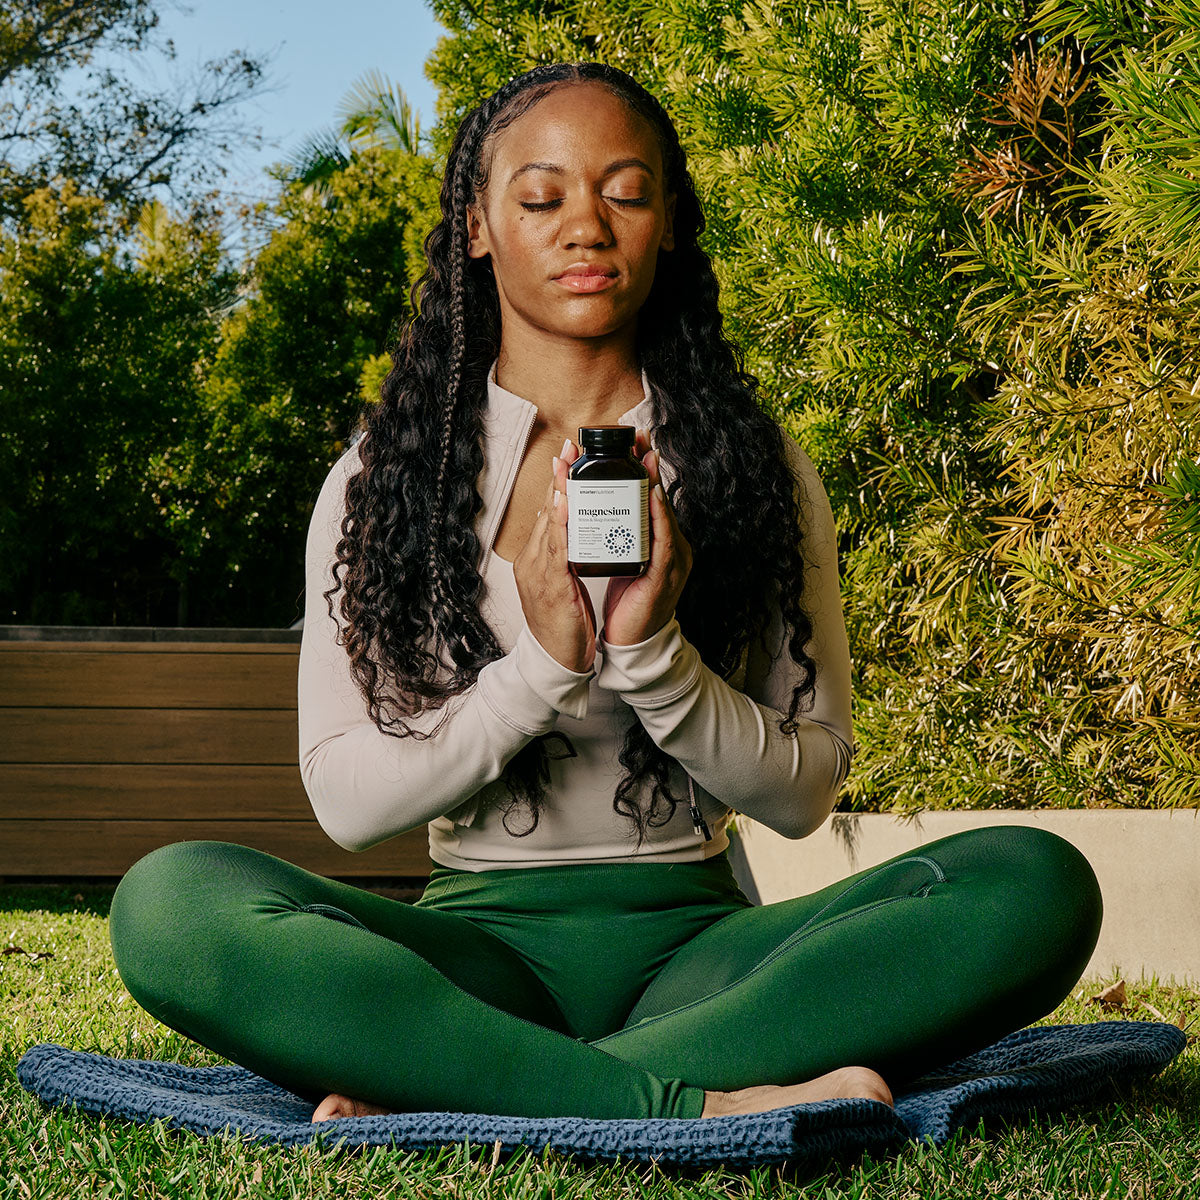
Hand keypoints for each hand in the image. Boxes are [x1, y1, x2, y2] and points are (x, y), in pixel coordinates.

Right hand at [512, 447, 597, 672]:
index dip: (559, 479)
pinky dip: (561, 524)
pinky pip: (556, 550)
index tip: (569, 451)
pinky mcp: (550, 586)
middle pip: (547, 509)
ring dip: (561, 490)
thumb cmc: (563, 623)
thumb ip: (567, 554)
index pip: (549, 510)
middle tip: (572, 444)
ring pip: (549, 523)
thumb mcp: (563, 581)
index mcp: (537, 557)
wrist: (554, 661)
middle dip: (560, 475)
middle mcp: (533, 559)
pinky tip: (567, 504)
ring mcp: (538, 572)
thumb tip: (577, 527)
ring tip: (569, 463)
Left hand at [559, 428, 692, 646]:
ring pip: (663, 515)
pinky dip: (658, 518)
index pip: (650, 497)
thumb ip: (617, 536)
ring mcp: (672, 560)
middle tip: (640, 435)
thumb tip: (595, 508)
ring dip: (653, 484)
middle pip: (660, 498)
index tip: (632, 438)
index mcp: (658, 542)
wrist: (632, 644)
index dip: (643, 466)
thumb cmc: (627, 604)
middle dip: (649, 465)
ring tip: (645, 456)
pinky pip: (663, 542)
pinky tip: (652, 498)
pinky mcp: (665, 577)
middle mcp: (670, 546)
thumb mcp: (621, 561)